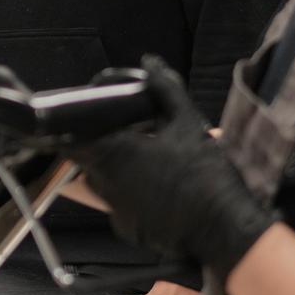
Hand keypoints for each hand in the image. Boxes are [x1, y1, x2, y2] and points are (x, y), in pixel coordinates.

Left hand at [72, 57, 273, 277]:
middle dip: (102, 150)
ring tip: (148, 166)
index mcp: (114, 154)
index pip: (71, 142)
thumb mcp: (188, 123)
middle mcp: (105, 184)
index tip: (86, 124)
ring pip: (102, 186)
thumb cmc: (205, 171)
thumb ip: (164, 90)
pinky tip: (159, 192)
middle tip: (131, 141)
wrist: (223, 228)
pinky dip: (132, 199)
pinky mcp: (128, 231)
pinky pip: (120, 209)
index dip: (74, 131)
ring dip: (117, 174)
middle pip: (87, 163)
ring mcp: (115, 211)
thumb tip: (150, 63)